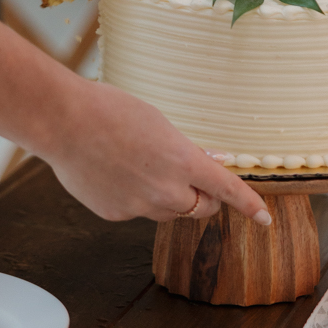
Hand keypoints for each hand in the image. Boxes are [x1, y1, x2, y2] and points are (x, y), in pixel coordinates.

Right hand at [43, 78, 270, 224]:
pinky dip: (133, 196)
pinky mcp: (114, 214)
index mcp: (181, 161)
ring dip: (167, 196)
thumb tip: (208, 162)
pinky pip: (135, 209)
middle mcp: (164, 191)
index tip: (265, 218)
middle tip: (192, 178)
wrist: (62, 122)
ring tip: (139, 163)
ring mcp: (138, 207)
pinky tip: (112, 170)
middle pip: (200, 208)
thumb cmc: (109, 110)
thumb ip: (184, 149)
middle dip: (203, 198)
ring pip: (167, 211)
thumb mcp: (157, 121)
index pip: (227, 190)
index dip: (249, 205)